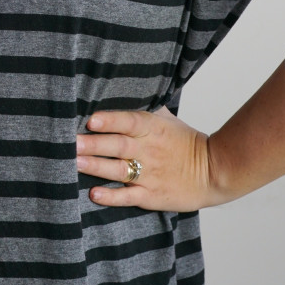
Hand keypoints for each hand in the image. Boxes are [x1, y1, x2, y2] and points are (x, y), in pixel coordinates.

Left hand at [76, 107, 222, 211]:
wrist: (215, 171)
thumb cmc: (187, 142)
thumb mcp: (167, 119)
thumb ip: (145, 107)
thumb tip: (124, 87)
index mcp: (153, 128)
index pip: (129, 121)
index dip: (110, 120)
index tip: (91, 120)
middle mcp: (149, 150)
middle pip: (117, 146)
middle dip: (92, 144)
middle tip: (69, 141)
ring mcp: (150, 174)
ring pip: (118, 170)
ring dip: (95, 167)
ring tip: (74, 162)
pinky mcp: (152, 196)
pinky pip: (129, 197)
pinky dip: (111, 196)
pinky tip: (94, 193)